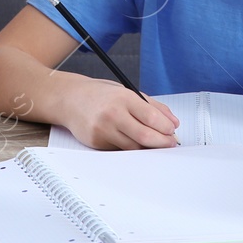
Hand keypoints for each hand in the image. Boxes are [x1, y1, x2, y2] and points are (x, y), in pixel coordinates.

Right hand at [57, 76, 178, 149]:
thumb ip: (152, 105)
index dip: (166, 128)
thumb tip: (172, 121)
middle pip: (145, 137)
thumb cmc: (100, 95)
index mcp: (123, 98)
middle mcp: (112, 114)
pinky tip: (131, 141)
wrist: (69, 99)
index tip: (172, 131)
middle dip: (162, 143)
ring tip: (152, 142)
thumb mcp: (126, 91)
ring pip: (134, 148)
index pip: (152, 118)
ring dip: (147, 148)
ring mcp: (103, 130)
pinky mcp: (96, 142)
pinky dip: (130, 148)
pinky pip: (120, 150)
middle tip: (169, 143)